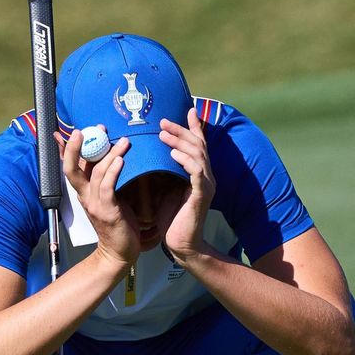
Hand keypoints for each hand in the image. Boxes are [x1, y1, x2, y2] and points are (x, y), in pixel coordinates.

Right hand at [57, 128, 139, 266]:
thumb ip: (108, 181)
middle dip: (77, 147)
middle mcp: (84, 196)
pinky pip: (107, 187)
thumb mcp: (110, 198)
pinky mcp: (107, 211)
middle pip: (71, 167)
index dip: (70, 147)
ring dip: (109, 154)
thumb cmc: (118, 225)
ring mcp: (94, 204)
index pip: (72, 166)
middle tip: (88, 128)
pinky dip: (113, 171)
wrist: (119, 253)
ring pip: (95, 173)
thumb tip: (114, 160)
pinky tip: (121, 160)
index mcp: (84, 192)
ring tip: (123, 140)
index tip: (79, 129)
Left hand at [159, 110, 215, 262]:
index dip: (193, 127)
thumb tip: (147, 151)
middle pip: (199, 144)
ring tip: (163, 135)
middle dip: (181, 130)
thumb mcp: (163, 186)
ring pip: (198, 155)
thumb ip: (162, 169)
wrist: (181, 244)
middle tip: (162, 122)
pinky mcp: (201, 196)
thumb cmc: (171, 217)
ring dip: (180, 142)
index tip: (186, 110)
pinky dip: (185, 161)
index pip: (199, 144)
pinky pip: (196, 173)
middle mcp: (206, 176)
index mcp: (198, 173)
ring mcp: (206, 185)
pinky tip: (172, 154)